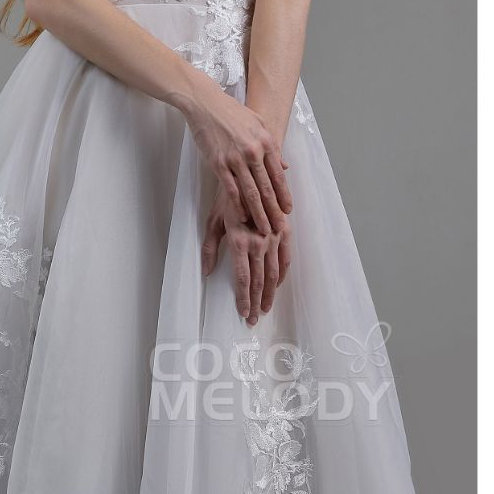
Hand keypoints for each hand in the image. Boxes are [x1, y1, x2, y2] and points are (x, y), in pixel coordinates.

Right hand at [182, 85, 293, 234]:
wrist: (205, 103)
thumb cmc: (231, 112)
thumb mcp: (258, 123)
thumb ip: (272, 146)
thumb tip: (285, 165)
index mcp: (265, 142)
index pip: (278, 175)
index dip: (284, 195)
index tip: (288, 210)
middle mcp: (253, 151)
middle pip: (266, 188)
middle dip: (274, 211)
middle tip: (279, 228)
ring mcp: (235, 158)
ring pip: (250, 192)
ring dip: (258, 213)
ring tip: (264, 229)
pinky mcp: (218, 162)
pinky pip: (230, 188)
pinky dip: (237, 204)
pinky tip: (241, 216)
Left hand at [201, 183, 293, 326]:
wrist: (249, 175)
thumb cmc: (226, 198)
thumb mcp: (213, 221)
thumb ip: (210, 248)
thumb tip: (207, 272)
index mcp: (239, 239)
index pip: (242, 277)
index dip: (243, 298)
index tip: (243, 313)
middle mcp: (258, 240)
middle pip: (258, 279)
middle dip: (256, 301)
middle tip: (253, 318)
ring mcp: (273, 236)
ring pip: (273, 273)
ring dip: (270, 293)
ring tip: (265, 308)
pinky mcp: (284, 231)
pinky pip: (286, 258)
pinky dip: (282, 275)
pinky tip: (277, 286)